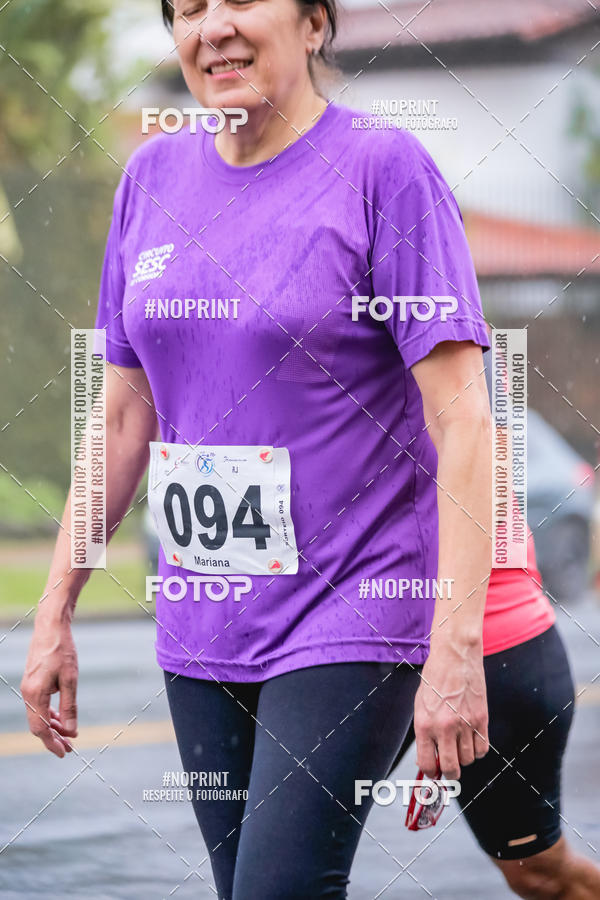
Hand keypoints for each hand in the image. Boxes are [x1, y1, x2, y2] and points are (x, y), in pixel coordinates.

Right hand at [20, 618, 78, 757]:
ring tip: (68, 735)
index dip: (52, 743)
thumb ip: (70, 706)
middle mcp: (28, 693)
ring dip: (53, 726)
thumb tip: (71, 731)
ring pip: (39, 715)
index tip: (64, 752)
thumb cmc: (62, 650)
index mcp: (35, 695)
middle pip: (38, 725)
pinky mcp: (33, 682)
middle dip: (53, 738)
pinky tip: (61, 717)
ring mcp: (29, 687)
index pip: (41, 728)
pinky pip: (39, 705)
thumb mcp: (70, 679)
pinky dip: (50, 714)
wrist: (51, 627)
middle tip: (69, 748)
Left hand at [413, 638, 488, 779]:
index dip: (431, 772)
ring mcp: (465, 724)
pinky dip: (478, 750)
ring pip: (469, 760)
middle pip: (451, 768)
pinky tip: (472, 739)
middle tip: (449, 767)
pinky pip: (483, 749)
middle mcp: (444, 727)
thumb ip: (425, 731)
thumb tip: (429, 755)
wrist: (455, 656)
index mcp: (424, 724)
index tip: (434, 772)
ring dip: (464, 757)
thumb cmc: (436, 677)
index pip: (427, 764)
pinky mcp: (481, 719)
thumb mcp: (421, 704)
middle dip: (450, 773)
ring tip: (460, 744)